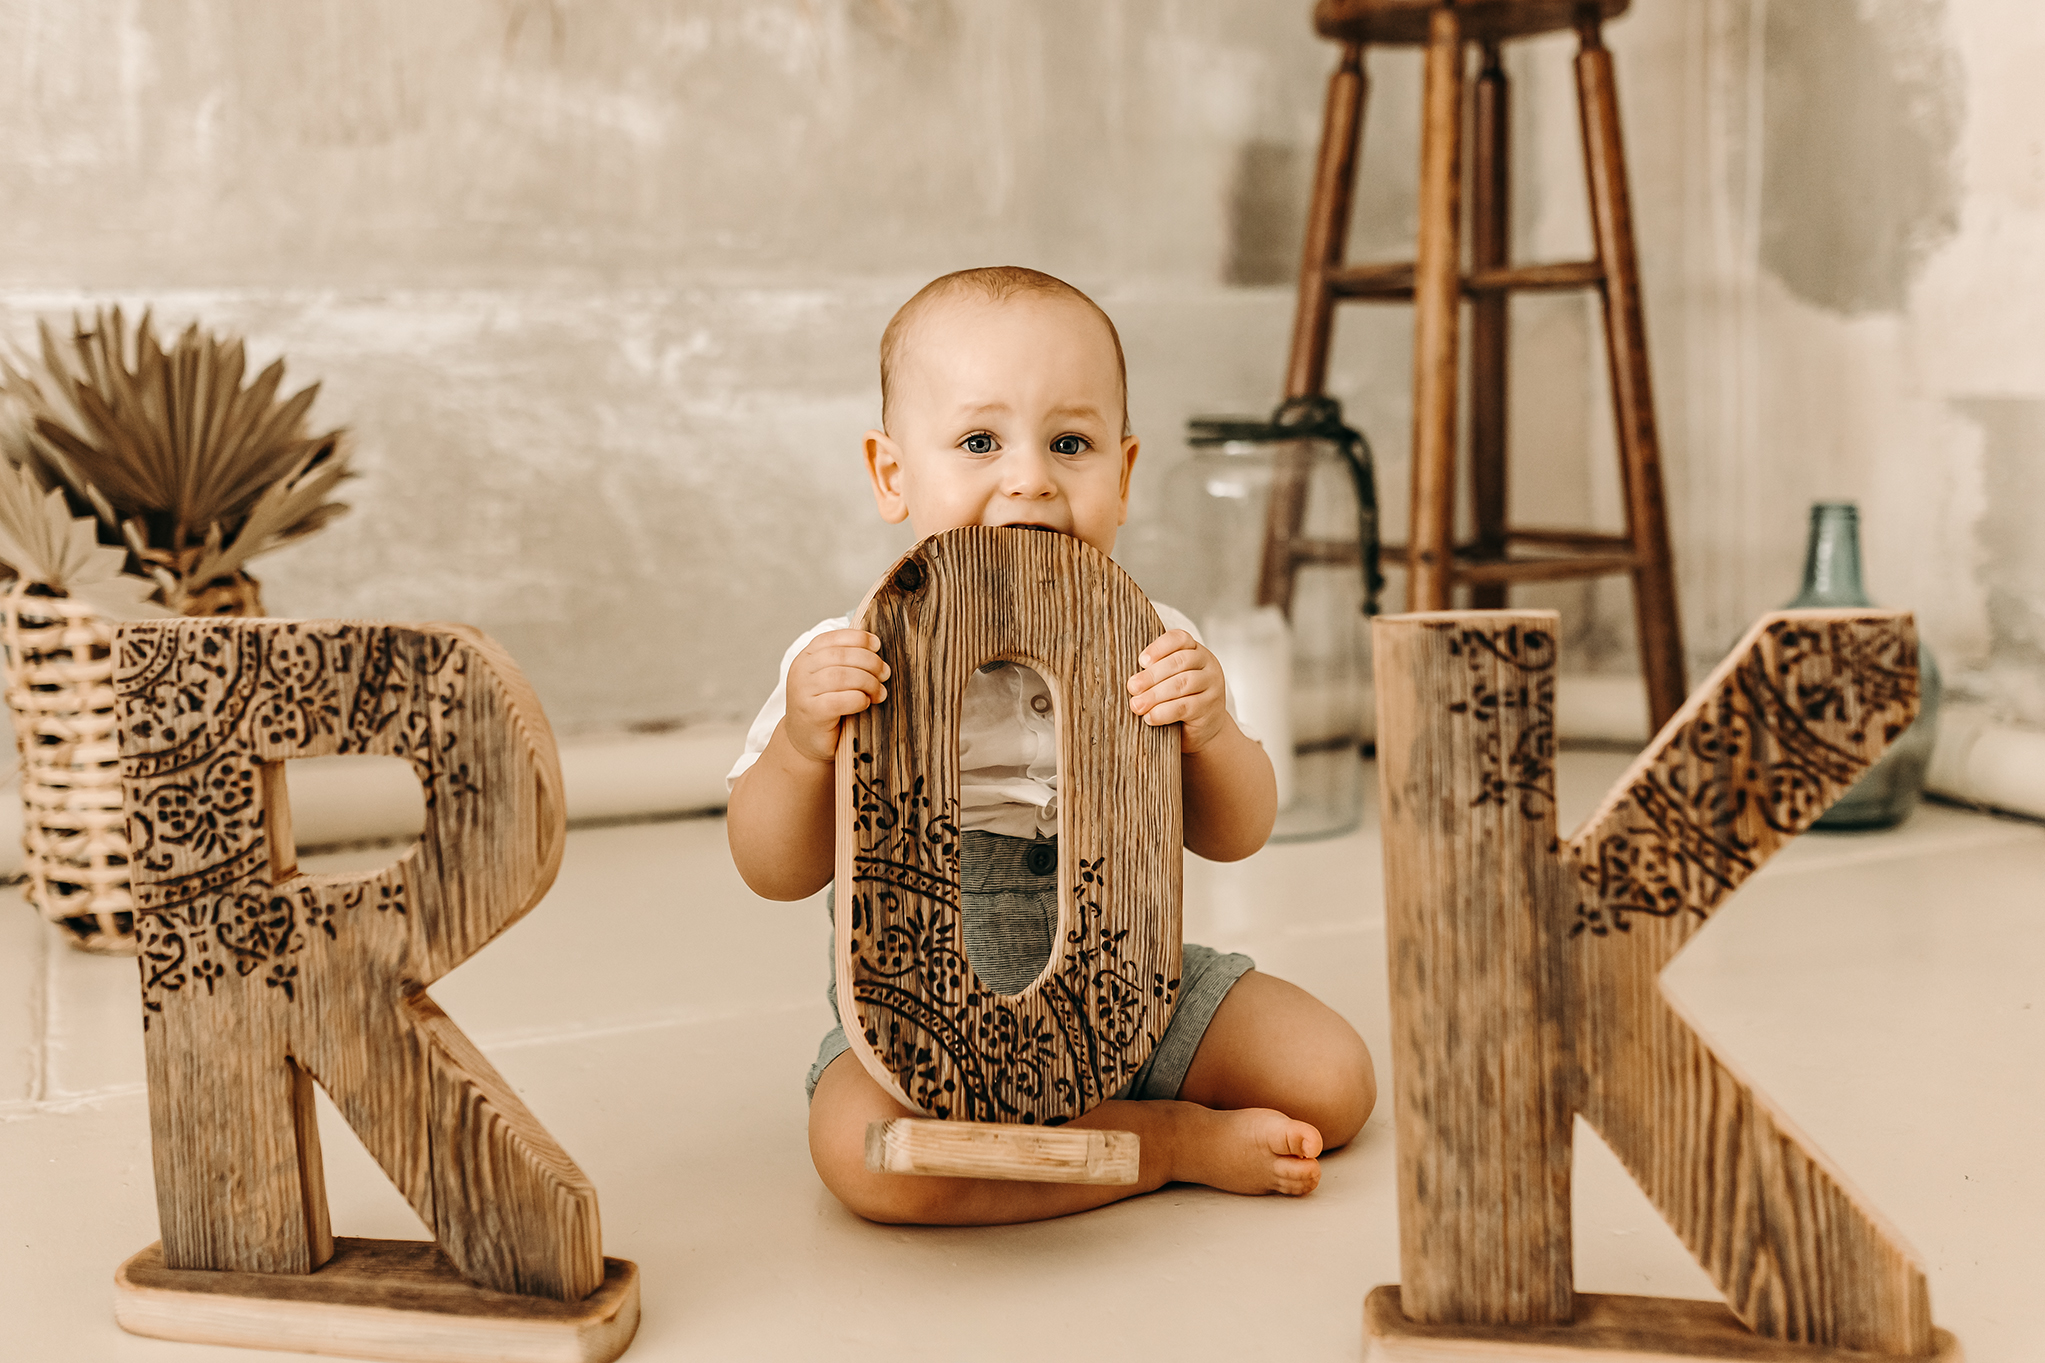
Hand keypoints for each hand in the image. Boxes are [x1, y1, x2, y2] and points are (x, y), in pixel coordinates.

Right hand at [782, 629, 888, 763]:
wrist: (806, 741)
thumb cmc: (826, 707)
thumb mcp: (832, 679)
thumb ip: (846, 662)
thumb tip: (877, 647)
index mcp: (806, 657)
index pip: (832, 638)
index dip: (858, 638)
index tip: (877, 646)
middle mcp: (801, 671)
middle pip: (840, 656)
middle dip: (869, 662)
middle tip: (885, 674)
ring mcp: (802, 692)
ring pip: (840, 676)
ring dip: (867, 682)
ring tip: (880, 692)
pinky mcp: (811, 713)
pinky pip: (839, 701)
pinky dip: (858, 699)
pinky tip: (865, 703)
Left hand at [1127, 629, 1232, 753]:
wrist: (1205, 729)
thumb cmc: (1180, 699)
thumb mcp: (1170, 680)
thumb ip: (1156, 672)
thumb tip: (1130, 679)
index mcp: (1196, 650)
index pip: (1179, 639)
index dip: (1158, 647)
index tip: (1141, 661)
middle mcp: (1207, 664)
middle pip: (1179, 662)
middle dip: (1151, 675)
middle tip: (1132, 687)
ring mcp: (1212, 685)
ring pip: (1181, 684)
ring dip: (1154, 695)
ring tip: (1137, 705)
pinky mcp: (1209, 708)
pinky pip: (1185, 707)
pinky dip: (1164, 712)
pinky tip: (1150, 717)